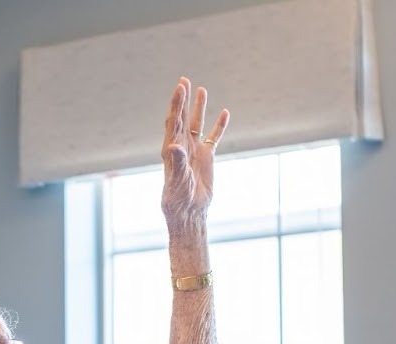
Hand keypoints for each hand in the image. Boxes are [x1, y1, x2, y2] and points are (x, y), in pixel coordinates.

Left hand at [162, 78, 228, 228]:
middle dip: (183, 100)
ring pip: (197, 124)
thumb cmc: (178, 199)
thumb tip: (175, 145)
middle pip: (181, 118)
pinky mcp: (206, 158)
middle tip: (185, 81)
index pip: (172, 122)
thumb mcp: (177, 182)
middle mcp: (181, 147)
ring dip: (199, 108)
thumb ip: (177, 163)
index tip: (180, 87)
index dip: (176, 104)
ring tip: (201, 90)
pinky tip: (224, 113)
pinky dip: (219, 126)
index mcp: (170, 150)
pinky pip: (214, 137)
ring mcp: (194, 151)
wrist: (189, 212)